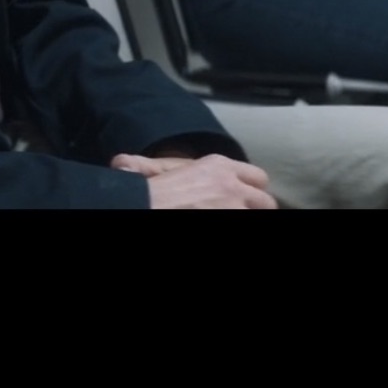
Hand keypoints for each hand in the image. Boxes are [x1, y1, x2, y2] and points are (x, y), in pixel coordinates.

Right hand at [112, 152, 276, 208]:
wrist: (144, 205)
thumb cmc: (148, 193)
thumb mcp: (153, 171)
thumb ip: (152, 165)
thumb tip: (121, 162)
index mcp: (219, 166)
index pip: (258, 177)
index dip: (253, 191)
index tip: (248, 200)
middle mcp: (232, 185)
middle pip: (266, 202)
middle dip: (258, 209)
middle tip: (247, 213)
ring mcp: (233, 207)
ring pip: (260, 214)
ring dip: (248, 215)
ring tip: (239, 217)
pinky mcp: (230, 218)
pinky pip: (247, 223)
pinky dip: (241, 223)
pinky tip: (227, 225)